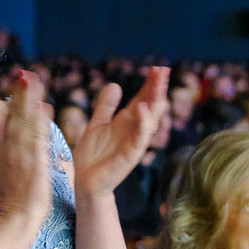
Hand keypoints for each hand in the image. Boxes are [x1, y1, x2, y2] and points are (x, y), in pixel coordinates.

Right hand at [0, 69, 52, 220]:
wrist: (18, 215)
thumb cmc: (12, 193)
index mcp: (7, 147)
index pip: (11, 117)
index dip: (16, 97)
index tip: (21, 76)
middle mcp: (14, 148)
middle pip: (17, 116)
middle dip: (22, 94)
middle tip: (26, 72)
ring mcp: (23, 156)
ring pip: (26, 124)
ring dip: (29, 103)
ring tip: (33, 82)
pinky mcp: (35, 165)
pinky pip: (37, 141)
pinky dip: (38, 125)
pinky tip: (43, 111)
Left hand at [73, 66, 169, 195]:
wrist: (85, 180)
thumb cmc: (93, 154)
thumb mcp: (97, 123)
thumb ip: (105, 106)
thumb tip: (115, 84)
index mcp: (126, 122)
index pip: (142, 99)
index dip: (149, 84)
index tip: (157, 68)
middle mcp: (133, 130)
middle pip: (150, 105)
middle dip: (156, 88)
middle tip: (163, 70)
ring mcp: (134, 142)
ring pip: (150, 120)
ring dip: (154, 102)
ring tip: (158, 84)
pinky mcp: (130, 155)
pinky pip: (139, 138)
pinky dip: (143, 124)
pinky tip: (143, 110)